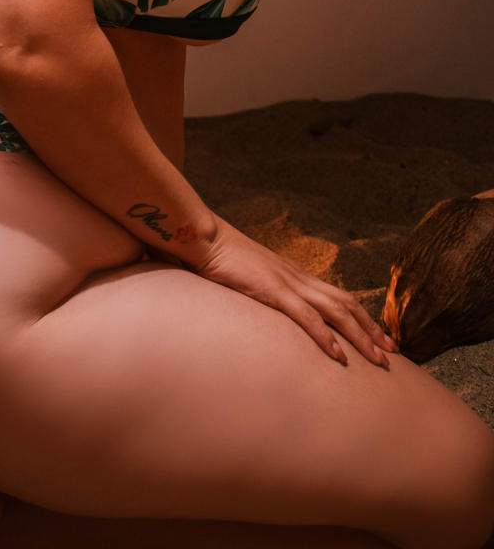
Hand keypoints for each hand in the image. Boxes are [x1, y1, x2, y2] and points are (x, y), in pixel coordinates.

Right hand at [161, 212, 399, 367]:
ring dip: (360, 337)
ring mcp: (287, 283)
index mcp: (294, 275)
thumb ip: (265, 291)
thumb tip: (270, 307)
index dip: (362, 318)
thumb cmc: (221, 258)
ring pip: (335, 311)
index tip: (380, 338)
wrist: (204, 237)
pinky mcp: (272, 290)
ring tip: (379, 360)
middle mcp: (298, 277)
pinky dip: (325, 336)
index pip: (338, 297)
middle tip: (393, 354)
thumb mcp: (250, 278)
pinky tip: (339, 356)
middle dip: (372, 330)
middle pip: (346, 304)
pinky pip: (305, 317)